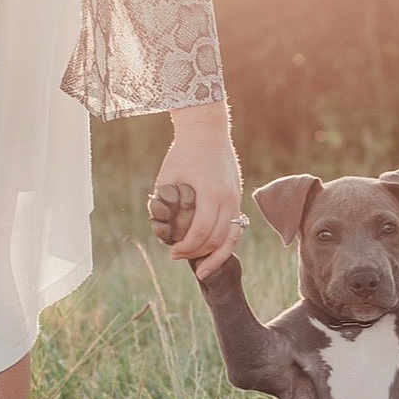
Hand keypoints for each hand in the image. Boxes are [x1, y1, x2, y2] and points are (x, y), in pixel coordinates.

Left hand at [152, 102, 242, 279]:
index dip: (187, 247)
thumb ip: (166, 204)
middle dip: (200, 254)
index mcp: (211, 193)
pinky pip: (237, 228)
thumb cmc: (183, 152)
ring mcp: (236, 198)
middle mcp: (228, 198)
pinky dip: (227, 243)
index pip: (201, 231)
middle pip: (219, 239)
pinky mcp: (237, 198)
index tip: (173, 253)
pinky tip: (215, 252)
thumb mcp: (168, 177)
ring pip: (233, 238)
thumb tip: (162, 231)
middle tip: (182, 260)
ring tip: (204, 266)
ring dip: (217, 255)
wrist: (207, 131)